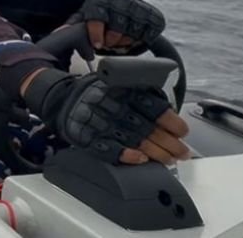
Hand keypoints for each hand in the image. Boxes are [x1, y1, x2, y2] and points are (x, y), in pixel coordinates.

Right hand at [23, 69, 189, 164]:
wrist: (60, 97)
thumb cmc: (96, 92)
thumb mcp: (119, 84)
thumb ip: (141, 95)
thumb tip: (168, 115)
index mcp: (124, 92)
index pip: (155, 108)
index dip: (172, 122)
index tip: (182, 131)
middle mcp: (115, 107)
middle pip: (149, 128)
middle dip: (170, 143)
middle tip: (182, 152)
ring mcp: (102, 123)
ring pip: (135, 141)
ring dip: (155, 153)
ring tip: (168, 160)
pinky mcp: (90, 137)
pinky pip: (109, 149)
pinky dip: (126, 155)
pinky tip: (139, 159)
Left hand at [79, 0, 164, 47]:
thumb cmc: (99, 10)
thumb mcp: (85, 15)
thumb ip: (73, 25)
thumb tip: (60, 33)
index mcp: (102, 0)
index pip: (98, 18)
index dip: (96, 33)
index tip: (97, 44)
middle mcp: (122, 2)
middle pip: (117, 30)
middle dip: (110, 41)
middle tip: (107, 43)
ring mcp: (140, 9)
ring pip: (132, 34)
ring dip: (123, 43)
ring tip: (117, 40)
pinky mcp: (154, 17)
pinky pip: (147, 36)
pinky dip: (138, 42)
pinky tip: (130, 39)